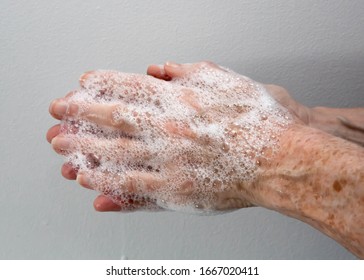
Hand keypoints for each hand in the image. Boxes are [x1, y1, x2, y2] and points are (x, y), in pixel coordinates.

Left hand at [47, 61, 295, 212]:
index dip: (100, 84)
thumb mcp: (224, 80)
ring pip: (114, 154)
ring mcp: (169, 161)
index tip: (81, 85)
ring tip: (62, 149)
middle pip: (112, 118)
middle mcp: (168, 128)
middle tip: (57, 114)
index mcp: (179, 99)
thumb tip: (158, 69)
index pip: (127, 87)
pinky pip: (132, 186)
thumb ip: (187, 73)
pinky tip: (90, 181)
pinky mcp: (175, 190)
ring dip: (84, 150)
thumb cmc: (258, 120)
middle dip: (79, 114)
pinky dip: (107, 183)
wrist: (280, 158)